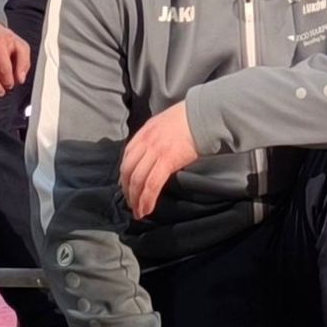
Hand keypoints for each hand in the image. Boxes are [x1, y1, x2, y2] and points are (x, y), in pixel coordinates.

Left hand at [120, 102, 198, 219]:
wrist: (201, 115)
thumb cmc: (186, 119)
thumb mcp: (161, 123)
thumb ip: (152, 137)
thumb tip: (150, 153)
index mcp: (143, 134)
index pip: (126, 159)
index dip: (124, 177)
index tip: (127, 188)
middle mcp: (145, 143)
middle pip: (128, 171)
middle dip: (128, 191)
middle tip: (131, 204)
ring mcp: (155, 152)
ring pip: (138, 180)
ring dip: (136, 199)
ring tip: (138, 212)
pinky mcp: (167, 161)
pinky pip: (152, 185)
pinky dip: (147, 199)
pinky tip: (147, 209)